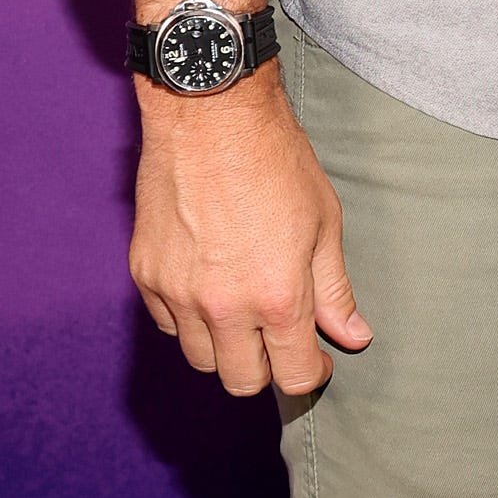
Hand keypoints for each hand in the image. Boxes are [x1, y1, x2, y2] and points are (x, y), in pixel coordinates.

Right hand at [131, 69, 370, 398]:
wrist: (211, 115)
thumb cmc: (276, 160)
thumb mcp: (323, 222)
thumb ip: (334, 290)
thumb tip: (352, 336)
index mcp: (276, 297)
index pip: (292, 376)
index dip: (310, 374)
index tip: (315, 360)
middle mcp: (222, 307)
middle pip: (241, 381)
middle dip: (267, 368)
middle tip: (280, 338)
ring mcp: (177, 294)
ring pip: (201, 357)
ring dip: (226, 346)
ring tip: (245, 307)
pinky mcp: (145, 276)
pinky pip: (168, 323)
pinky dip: (189, 318)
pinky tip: (210, 283)